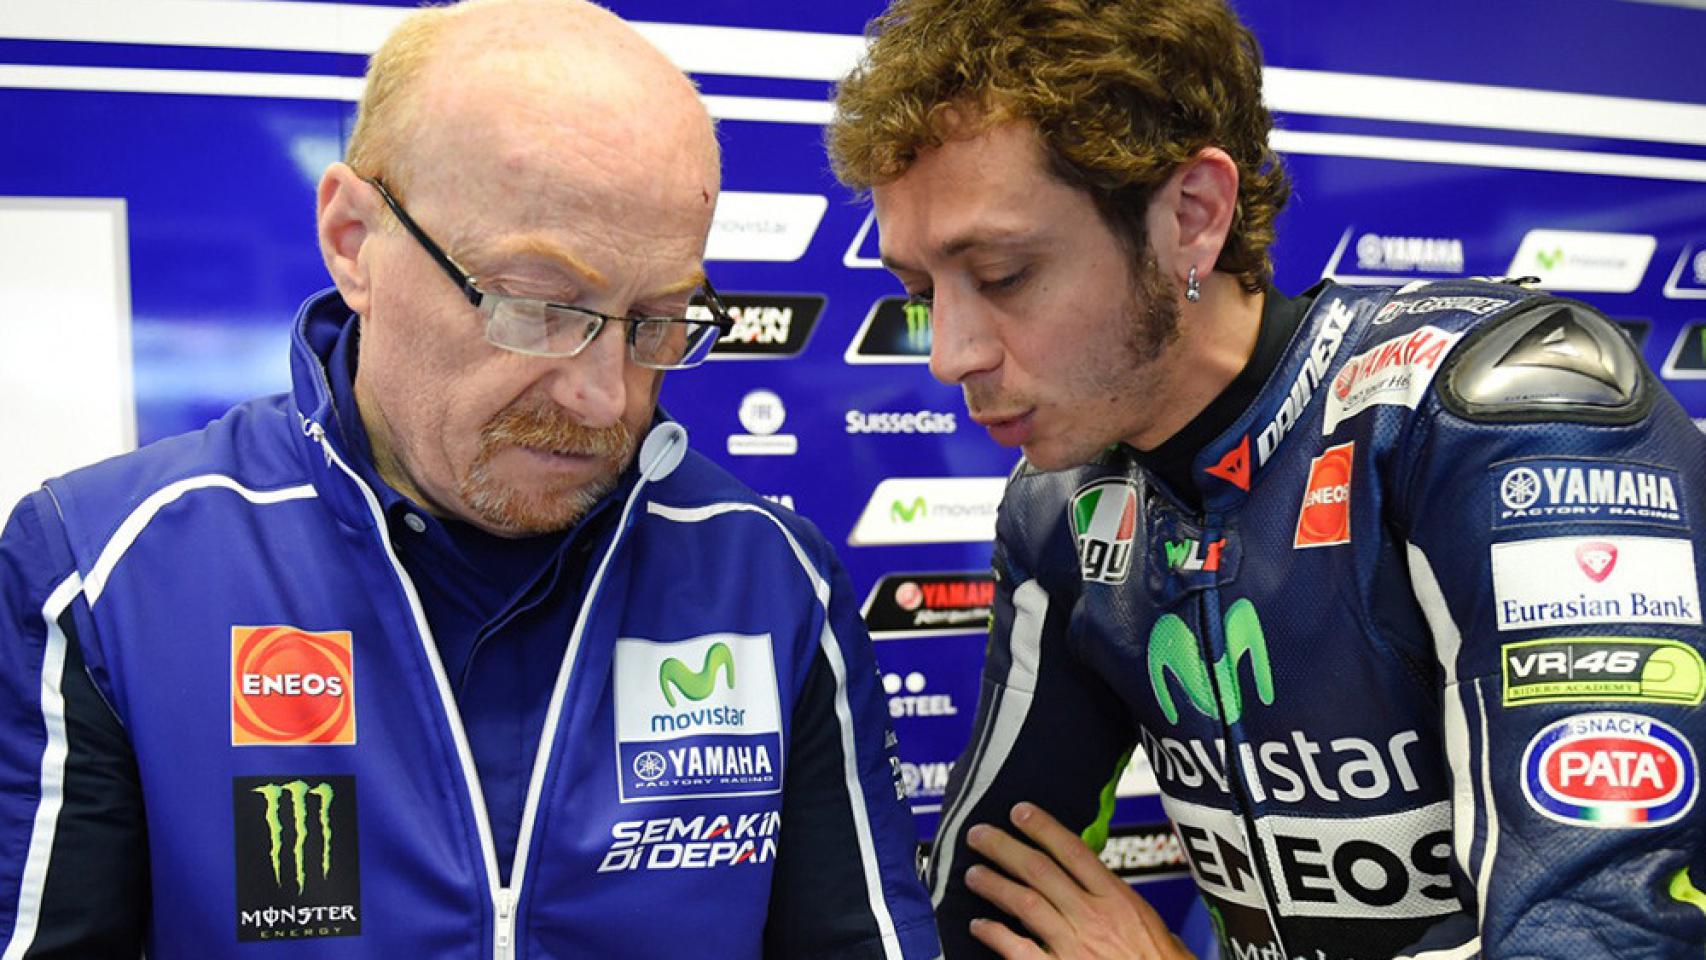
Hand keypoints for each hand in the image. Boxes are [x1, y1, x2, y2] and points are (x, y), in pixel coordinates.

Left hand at [962, 802, 1195, 959]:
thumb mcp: (1152, 925)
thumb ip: (1120, 902)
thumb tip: (1097, 882)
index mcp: (1119, 901)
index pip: (1073, 851)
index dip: (1042, 827)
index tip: (1020, 812)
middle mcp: (1093, 918)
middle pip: (1040, 870)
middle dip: (1004, 848)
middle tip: (979, 834)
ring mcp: (1074, 946)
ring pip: (1024, 903)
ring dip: (994, 885)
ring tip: (973, 873)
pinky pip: (1018, 949)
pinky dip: (995, 935)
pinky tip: (979, 926)